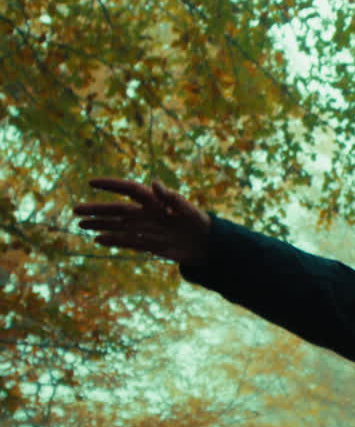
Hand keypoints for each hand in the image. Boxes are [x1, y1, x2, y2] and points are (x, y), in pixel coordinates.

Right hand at [74, 178, 211, 265]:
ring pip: (118, 226)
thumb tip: (154, 182)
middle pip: (117, 210)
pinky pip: (127, 241)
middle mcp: (146, 214)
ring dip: (100, 225)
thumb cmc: (199, 222)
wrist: (206, 244)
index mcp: (155, 201)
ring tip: (81, 225)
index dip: (110, 185)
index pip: (129, 189)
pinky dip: (113, 241)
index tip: (91, 182)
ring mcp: (145, 229)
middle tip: (76, 210)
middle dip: (97, 210)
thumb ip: (171, 197)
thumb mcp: (188, 209)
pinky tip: (98, 240)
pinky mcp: (148, 244)